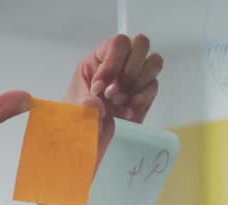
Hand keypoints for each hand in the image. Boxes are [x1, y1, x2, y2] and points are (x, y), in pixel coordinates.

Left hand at [66, 34, 163, 158]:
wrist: (85, 137)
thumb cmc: (76, 117)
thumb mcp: (73, 110)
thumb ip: (83, 105)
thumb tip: (94, 104)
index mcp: (98, 59)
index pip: (116, 44)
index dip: (112, 63)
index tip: (99, 87)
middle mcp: (119, 62)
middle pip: (141, 44)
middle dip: (130, 70)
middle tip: (112, 94)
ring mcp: (133, 76)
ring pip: (153, 62)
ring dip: (138, 83)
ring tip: (118, 102)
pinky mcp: (143, 92)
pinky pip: (153, 86)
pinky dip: (141, 100)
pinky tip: (125, 112)